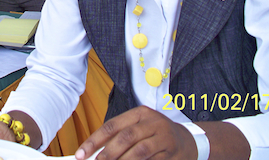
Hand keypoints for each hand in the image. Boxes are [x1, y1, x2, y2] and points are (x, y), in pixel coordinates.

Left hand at [75, 106, 195, 159]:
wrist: (187, 140)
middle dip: (108, 153)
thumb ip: (119, 137)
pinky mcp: (171, 153)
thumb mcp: (139, 127)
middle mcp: (152, 122)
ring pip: (139, 151)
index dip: (95, 140)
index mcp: (139, 113)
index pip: (112, 126)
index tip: (81, 153)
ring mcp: (163, 137)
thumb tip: (95, 152)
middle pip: (126, 137)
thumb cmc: (155, 133)